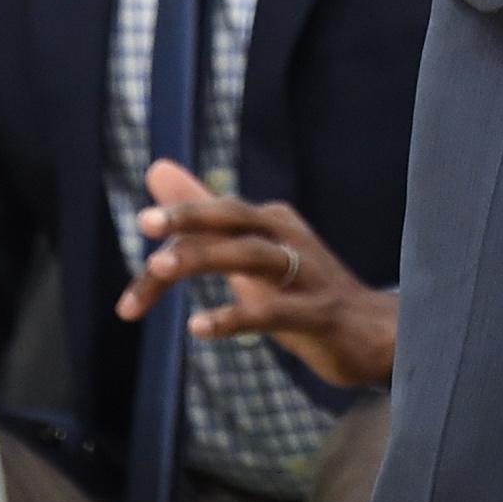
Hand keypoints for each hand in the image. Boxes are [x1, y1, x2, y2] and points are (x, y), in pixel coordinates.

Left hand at [114, 159, 396, 388]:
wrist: (372, 332)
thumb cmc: (303, 290)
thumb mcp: (250, 254)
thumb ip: (204, 216)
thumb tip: (156, 169)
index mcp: (269, 222)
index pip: (211, 221)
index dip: (170, 246)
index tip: (130, 299)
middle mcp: (286, 237)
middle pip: (234, 217)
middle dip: (190, 216)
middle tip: (144, 222)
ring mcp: (306, 273)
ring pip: (252, 255)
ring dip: (206, 257)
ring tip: (160, 267)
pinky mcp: (318, 311)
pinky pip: (274, 311)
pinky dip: (237, 315)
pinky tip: (199, 327)